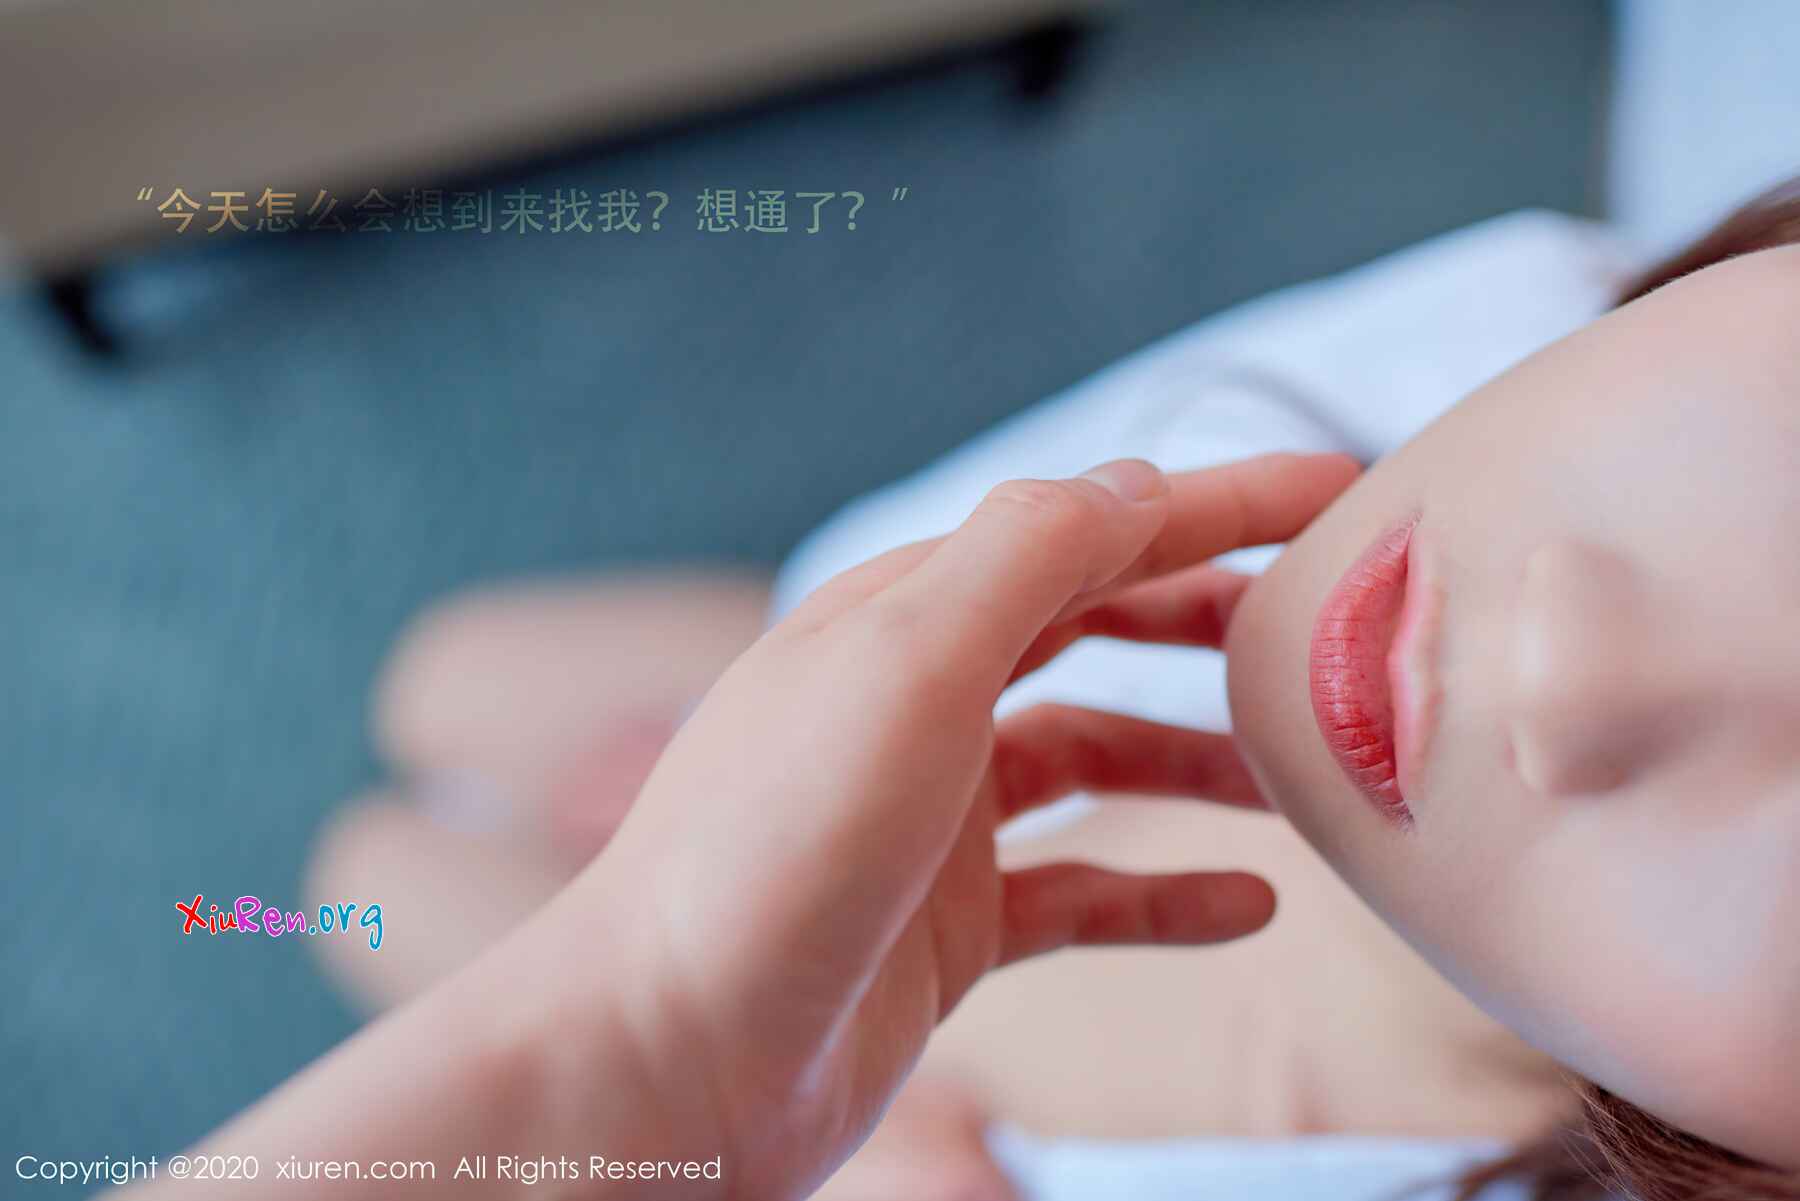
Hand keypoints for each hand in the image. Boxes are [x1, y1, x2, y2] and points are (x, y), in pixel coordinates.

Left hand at [507, 453, 1358, 1198]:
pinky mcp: (942, 929)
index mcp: (899, 618)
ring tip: (1297, 780)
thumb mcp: (906, 664)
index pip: (1082, 531)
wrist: (669, 1058)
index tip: (1337, 493)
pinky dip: (1162, 893)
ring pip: (1089, 760)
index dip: (1214, 505)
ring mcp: (928, 821)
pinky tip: (1246, 908)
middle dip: (1201, 616)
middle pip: (1085, 630)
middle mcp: (911, 705)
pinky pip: (1080, 893)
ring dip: (1192, 758)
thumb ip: (1024, 558)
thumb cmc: (773, 849)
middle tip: (1317, 630)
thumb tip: (1138, 485)